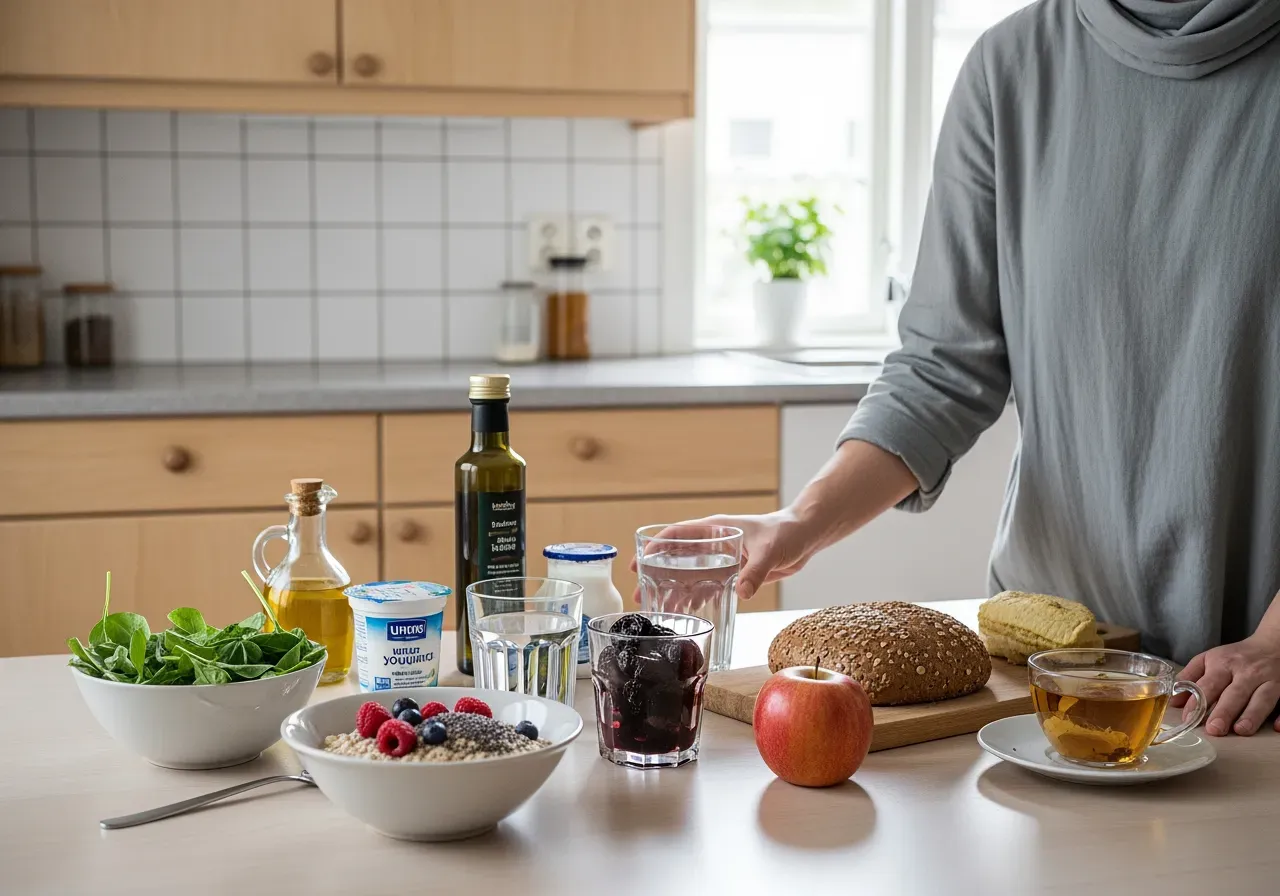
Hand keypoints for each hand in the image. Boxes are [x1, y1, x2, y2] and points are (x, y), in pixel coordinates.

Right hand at [628, 510, 815, 604]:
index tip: (639, 563)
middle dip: (657, 574)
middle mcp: (714, 542)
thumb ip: (755, 571)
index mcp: (715, 529)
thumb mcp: (770, 551)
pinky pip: (708, 583)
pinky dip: (696, 595)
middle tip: (641, 594)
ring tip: (659, 608)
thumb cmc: (787, 533)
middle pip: (677, 557)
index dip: (655, 547)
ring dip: (674, 589)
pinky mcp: (733, 570)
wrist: (806, 535)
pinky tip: (688, 609)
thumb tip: (741, 592)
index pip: (676, 534)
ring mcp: (722, 557)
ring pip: (690, 573)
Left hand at [1175, 632, 1279, 735]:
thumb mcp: (1208, 659)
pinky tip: (1277, 727)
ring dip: (1251, 715)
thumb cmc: (1235, 657)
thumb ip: (1190, 678)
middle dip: (1224, 711)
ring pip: (1262, 699)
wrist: (1273, 644)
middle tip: (1214, 729)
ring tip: (1240, 730)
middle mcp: (1247, 672)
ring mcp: (1269, 680)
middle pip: (1235, 693)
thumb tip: (1173, 701)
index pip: (1208, 684)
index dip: (1197, 701)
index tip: (1188, 718)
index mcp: (1223, 664)